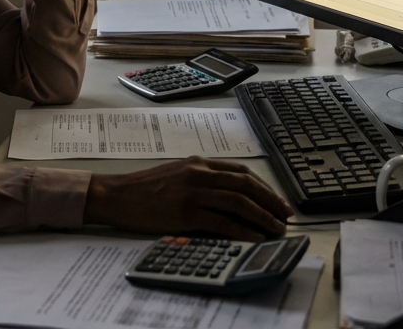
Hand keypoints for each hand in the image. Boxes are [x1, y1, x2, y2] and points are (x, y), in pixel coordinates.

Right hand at [83, 157, 293, 240]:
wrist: (117, 195)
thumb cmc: (144, 188)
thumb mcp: (177, 174)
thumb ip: (201, 179)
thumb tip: (228, 195)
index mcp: (199, 163)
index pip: (241, 172)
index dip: (264, 187)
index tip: (277, 200)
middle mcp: (200, 173)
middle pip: (246, 185)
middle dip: (270, 202)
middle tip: (285, 216)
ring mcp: (194, 192)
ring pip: (239, 202)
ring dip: (262, 217)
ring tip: (276, 229)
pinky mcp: (186, 211)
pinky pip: (222, 221)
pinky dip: (242, 230)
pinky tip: (254, 238)